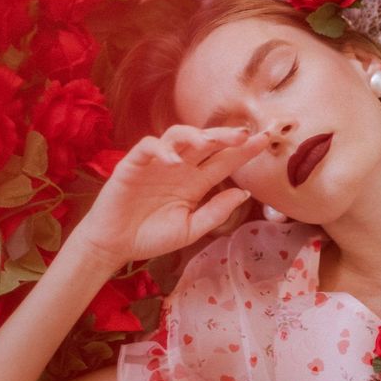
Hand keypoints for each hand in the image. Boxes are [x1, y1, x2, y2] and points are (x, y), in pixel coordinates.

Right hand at [75, 125, 266, 269]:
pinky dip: (161, 150)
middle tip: (244, 134)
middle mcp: (180, 167)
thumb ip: (215, 212)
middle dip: (225, 136)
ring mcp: (157, 163)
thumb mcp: (190, 230)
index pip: (224, 161)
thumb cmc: (152, 237)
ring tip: (208, 142)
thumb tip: (244, 193)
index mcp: (195, 182)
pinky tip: (173, 161)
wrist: (115, 246)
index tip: (265, 141)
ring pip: (178, 136)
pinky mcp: (133, 164)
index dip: (243, 151)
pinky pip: (148, 148)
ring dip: (194, 136)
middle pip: (205, 142)